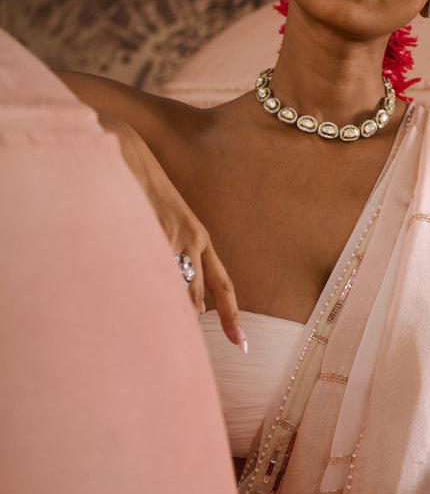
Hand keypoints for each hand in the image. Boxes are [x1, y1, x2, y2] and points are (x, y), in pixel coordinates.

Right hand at [102, 113, 246, 351]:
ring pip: (173, 291)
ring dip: (159, 309)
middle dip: (181, 323)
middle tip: (168, 344)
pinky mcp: (150, 229)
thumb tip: (167, 287)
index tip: (242, 346)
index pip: (222, 285)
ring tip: (138, 320)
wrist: (123, 147)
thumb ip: (168, 251)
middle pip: (194, 299)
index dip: (232, 317)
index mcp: (199, 236)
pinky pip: (148, 273)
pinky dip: (138, 288)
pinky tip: (123, 291)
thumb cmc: (137, 185)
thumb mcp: (162, 218)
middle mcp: (192, 238)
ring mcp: (172, 235)